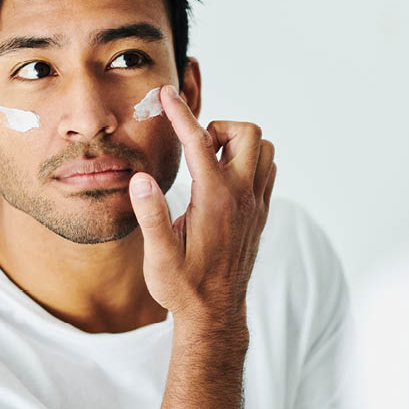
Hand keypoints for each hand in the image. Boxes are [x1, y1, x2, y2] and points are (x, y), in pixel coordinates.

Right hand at [128, 84, 276, 326]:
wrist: (215, 315)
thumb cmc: (183, 287)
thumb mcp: (158, 257)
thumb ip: (151, 216)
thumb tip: (141, 179)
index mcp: (215, 201)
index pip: (199, 143)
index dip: (180, 113)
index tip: (166, 94)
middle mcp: (242, 196)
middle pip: (246, 134)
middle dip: (218, 128)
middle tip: (196, 149)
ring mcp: (256, 204)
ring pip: (264, 148)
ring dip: (237, 143)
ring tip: (209, 163)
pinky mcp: (261, 212)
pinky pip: (267, 169)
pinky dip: (249, 160)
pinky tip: (224, 178)